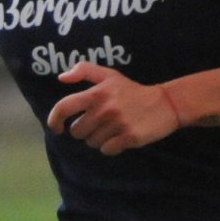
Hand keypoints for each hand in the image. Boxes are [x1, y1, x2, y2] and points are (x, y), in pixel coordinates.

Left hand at [47, 63, 181, 154]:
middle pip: (77, 131)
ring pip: (91, 142)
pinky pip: (106, 150)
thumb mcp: (110, 76)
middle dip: (85, 130)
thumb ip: (85, 71)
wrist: (165, 103)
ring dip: (98, 139)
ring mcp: (117, 124)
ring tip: (113, 128)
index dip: (54, 120)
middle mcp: (105, 108)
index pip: (64, 107)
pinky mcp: (129, 137)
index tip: (56, 128)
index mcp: (97, 93)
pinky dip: (110, 147)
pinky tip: (120, 137)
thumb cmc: (132, 91)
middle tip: (100, 123)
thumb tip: (61, 78)